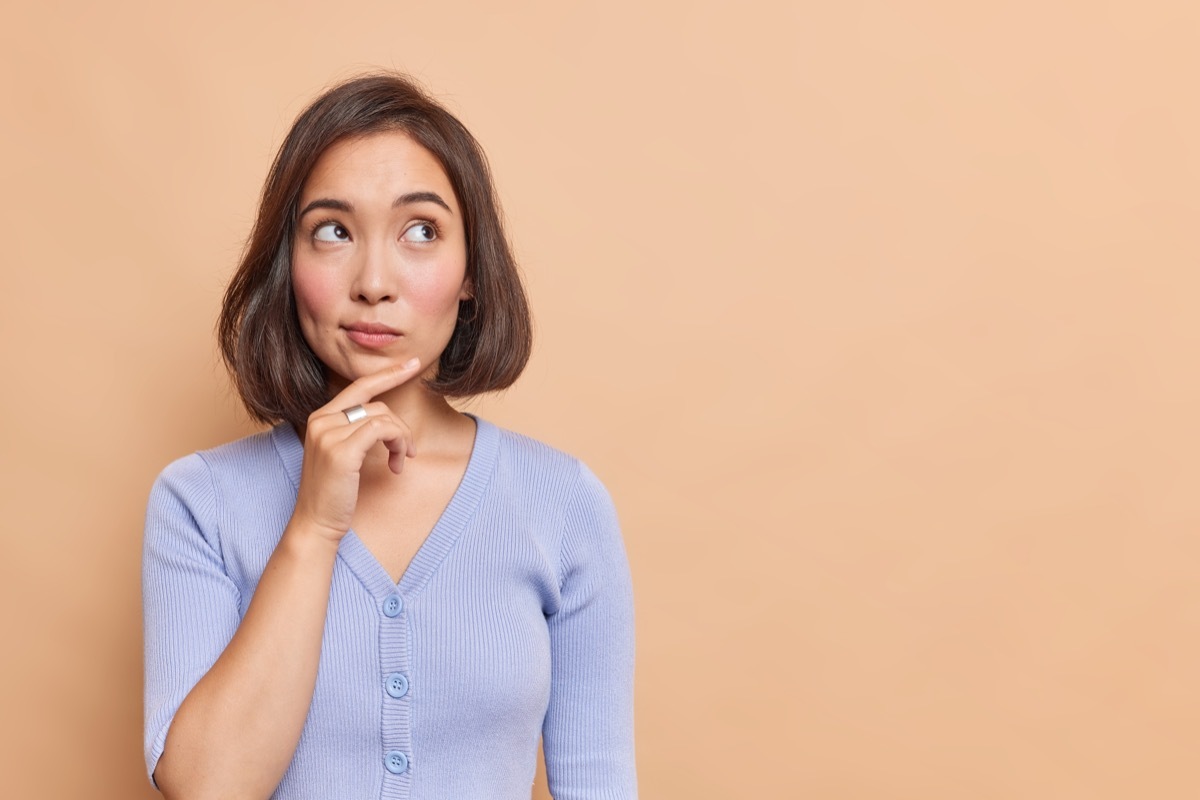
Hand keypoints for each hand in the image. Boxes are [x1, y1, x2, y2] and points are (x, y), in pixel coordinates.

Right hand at [290, 358, 422, 542]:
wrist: (316, 523)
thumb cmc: (334, 493)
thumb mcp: (342, 454)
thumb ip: (355, 431)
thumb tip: (387, 420)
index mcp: (320, 417)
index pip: (359, 385)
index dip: (388, 373)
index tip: (413, 364)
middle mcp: (321, 420)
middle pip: (377, 403)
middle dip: (400, 426)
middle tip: (409, 450)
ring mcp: (328, 434)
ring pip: (383, 417)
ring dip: (402, 440)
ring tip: (401, 461)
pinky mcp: (341, 450)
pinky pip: (382, 430)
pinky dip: (398, 443)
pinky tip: (396, 464)